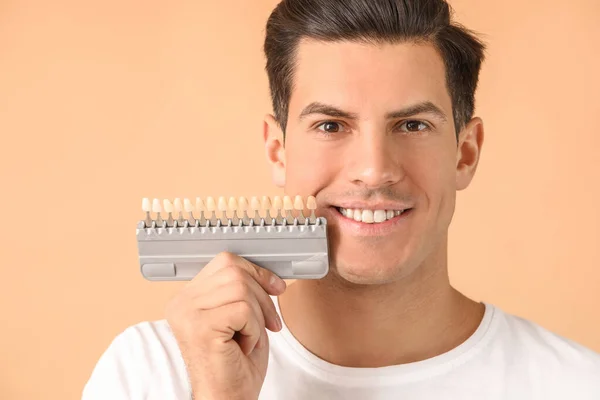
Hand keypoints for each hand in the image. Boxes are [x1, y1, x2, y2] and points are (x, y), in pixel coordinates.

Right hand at [165, 252, 285, 399]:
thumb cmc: (235, 366)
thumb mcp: (240, 318)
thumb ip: (242, 291)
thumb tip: (264, 271)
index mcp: (187, 298)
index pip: (224, 262)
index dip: (255, 271)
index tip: (275, 286)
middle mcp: (181, 303)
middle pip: (234, 270)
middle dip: (261, 294)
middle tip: (270, 322)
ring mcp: (187, 314)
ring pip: (240, 288)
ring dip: (257, 315)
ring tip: (248, 338)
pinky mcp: (200, 327)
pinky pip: (243, 309)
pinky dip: (253, 329)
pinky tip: (243, 346)